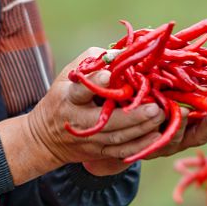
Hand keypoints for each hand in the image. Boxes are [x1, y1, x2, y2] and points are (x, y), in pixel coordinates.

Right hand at [0, 49, 168, 182]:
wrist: (46, 137)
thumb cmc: (64, 95)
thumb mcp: (70, 74)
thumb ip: (95, 61)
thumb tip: (123, 53)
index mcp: (68, 97)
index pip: (81, 91)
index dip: (96, 82)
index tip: (110, 75)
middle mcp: (78, 120)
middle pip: (106, 119)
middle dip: (132, 115)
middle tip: (155, 106)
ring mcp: (89, 139)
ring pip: (117, 137)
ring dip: (141, 129)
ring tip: (160, 116)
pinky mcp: (98, 152)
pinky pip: (121, 151)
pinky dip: (139, 146)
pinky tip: (156, 137)